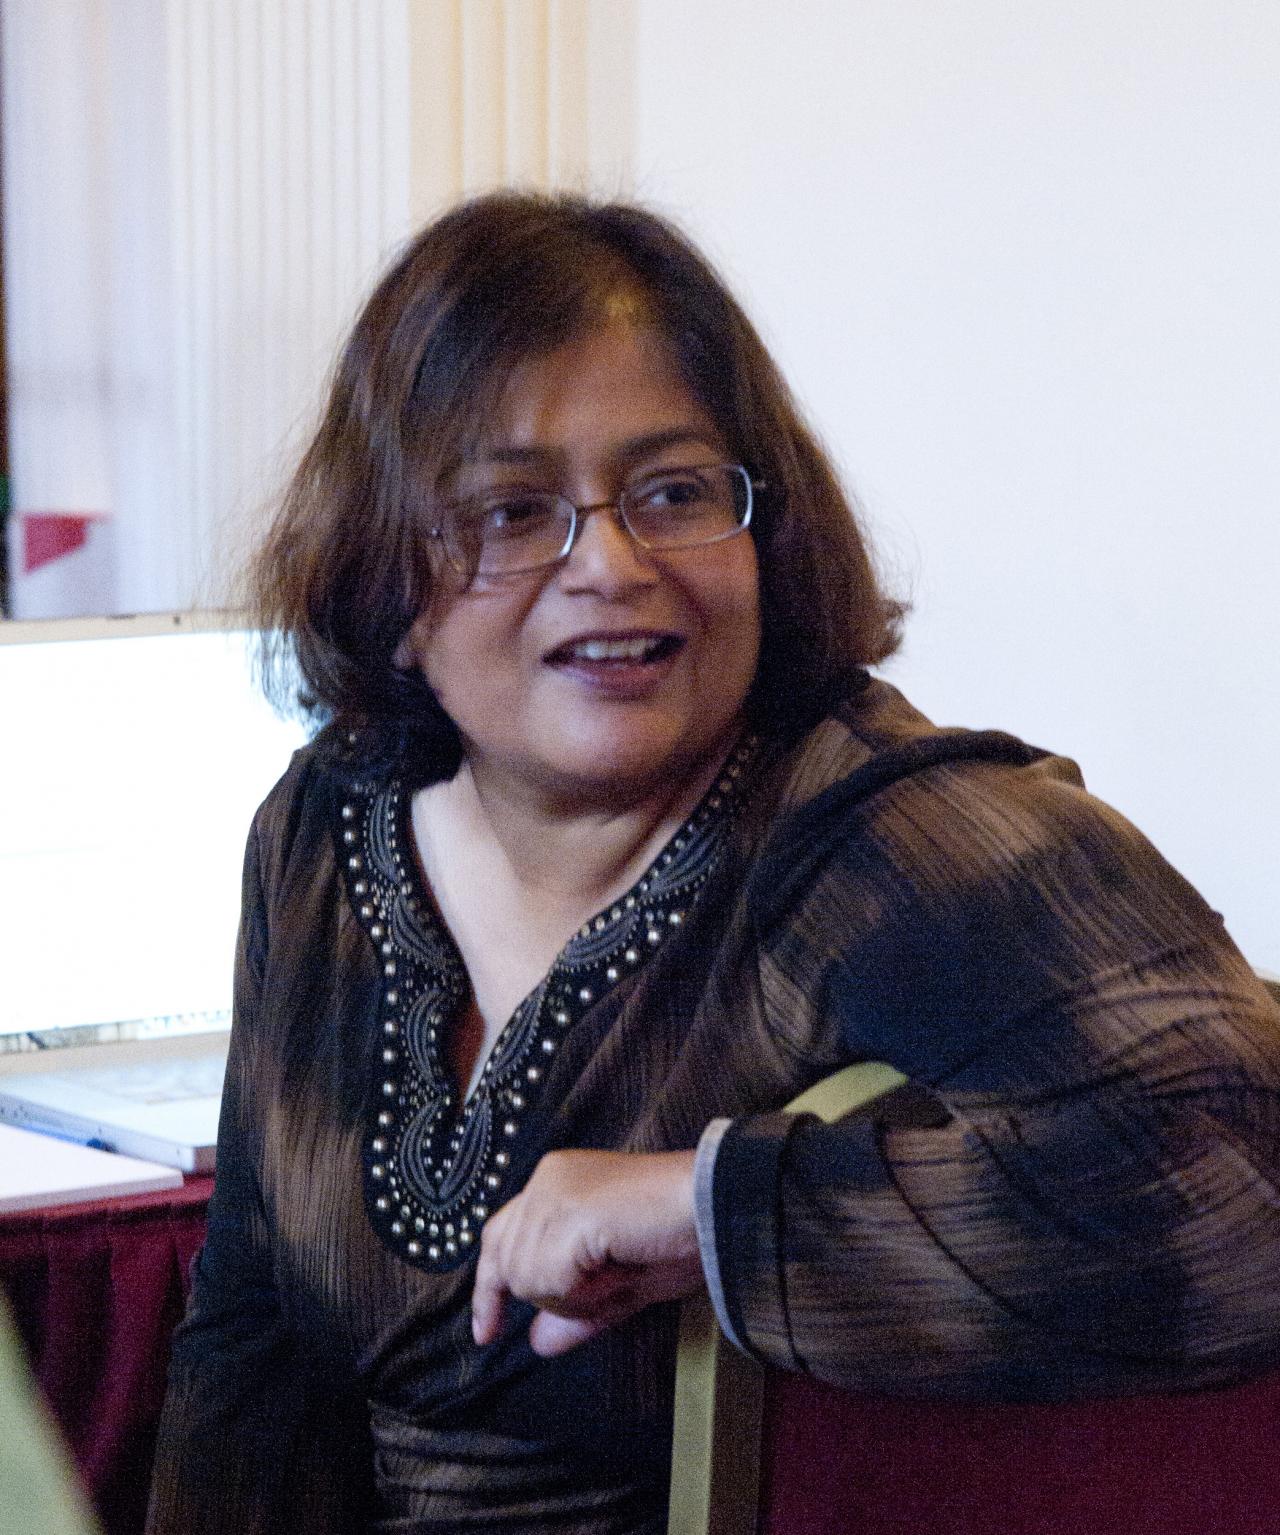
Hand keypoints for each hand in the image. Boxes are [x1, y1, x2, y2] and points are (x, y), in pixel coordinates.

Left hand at [471, 1148, 703, 1356]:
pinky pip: (547, 1281)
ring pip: (526, 1278)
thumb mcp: (619, 1284)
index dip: (489, 1288)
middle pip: (509, 1263)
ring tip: (620, 1272)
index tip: (486, 1334)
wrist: (715, 1207)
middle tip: (608, 1291)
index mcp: (556, 1182)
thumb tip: (538, 1342)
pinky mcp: (566, 1213)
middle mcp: (546, 1179)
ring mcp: (553, 1193)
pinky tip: (617, 1270)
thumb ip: (575, 1310)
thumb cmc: (678, 1235)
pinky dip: (580, 1294)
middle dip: (550, 1295)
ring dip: (572, 1296)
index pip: (497, 1237)